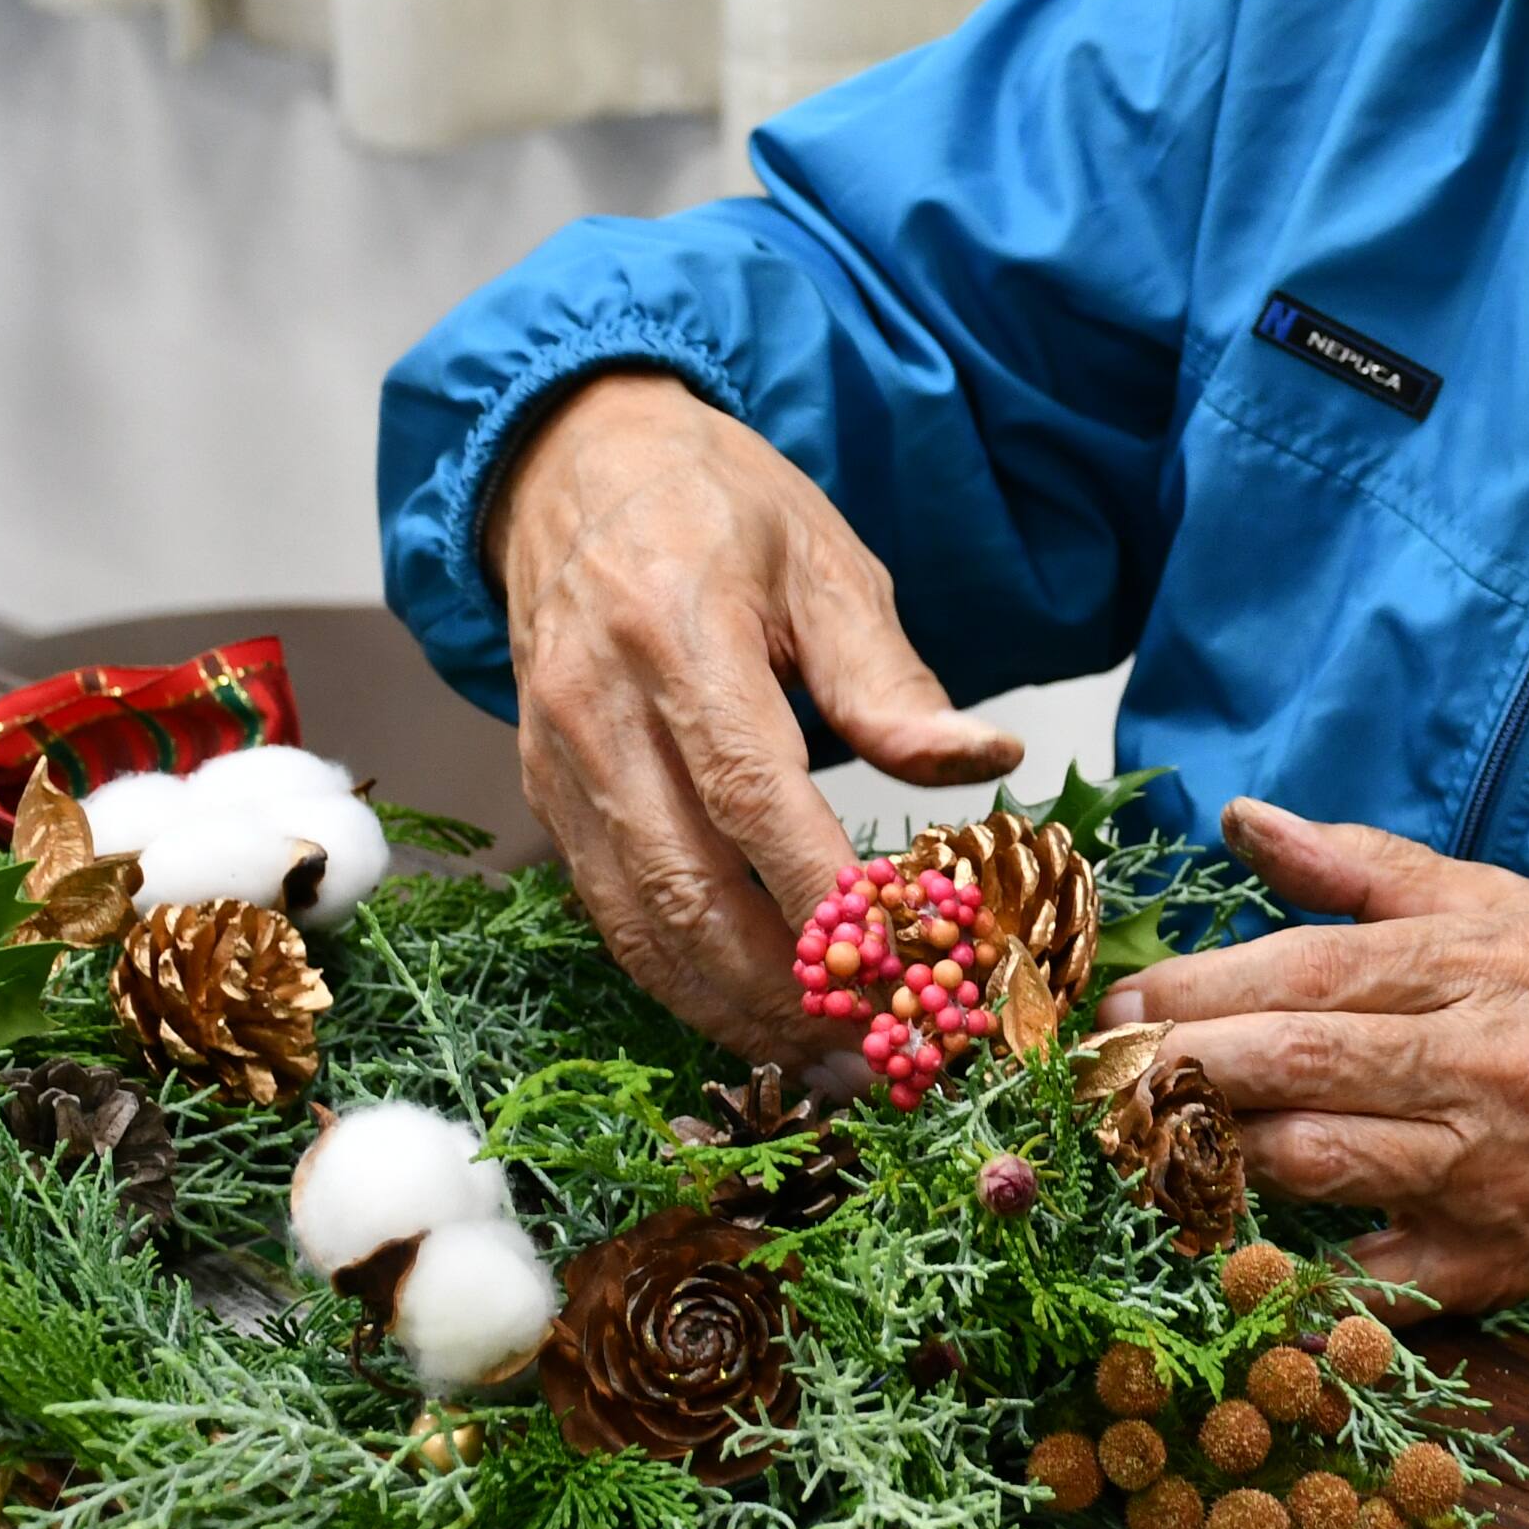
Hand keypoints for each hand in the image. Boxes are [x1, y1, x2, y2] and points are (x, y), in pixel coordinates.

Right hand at [490, 373, 1020, 1057]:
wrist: (575, 467)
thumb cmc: (719, 508)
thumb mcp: (828, 563)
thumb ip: (893, 684)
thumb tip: (985, 765)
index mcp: (676, 634)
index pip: (749, 792)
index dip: (819, 895)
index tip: (900, 969)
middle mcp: (597, 708)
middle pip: (684, 883)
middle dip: (782, 987)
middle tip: (874, 1052)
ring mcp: (556, 759)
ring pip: (636, 920)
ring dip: (729, 1007)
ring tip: (823, 1062)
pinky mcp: (544, 792)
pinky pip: (608, 909)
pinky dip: (679, 978)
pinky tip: (750, 1016)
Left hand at [1102, 797, 1528, 1314]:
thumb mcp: (1501, 905)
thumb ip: (1366, 869)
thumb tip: (1245, 822)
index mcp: (1480, 967)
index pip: (1315, 970)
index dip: (1206, 986)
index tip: (1122, 1001)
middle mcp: (1481, 1068)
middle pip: (1304, 1064)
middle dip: (1187, 1065)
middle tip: (1103, 1069)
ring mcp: (1484, 1175)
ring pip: (1320, 1165)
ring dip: (1218, 1153)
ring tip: (1151, 1134)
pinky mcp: (1487, 1266)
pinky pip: (1372, 1281)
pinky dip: (1295, 1273)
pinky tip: (1226, 1249)